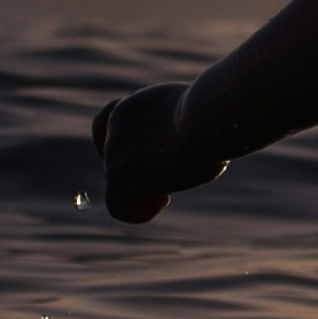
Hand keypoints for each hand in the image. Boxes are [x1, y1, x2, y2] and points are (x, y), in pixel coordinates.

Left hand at [89, 81, 223, 222]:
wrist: (204, 119)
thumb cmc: (213, 115)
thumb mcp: (196, 116)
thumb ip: (180, 129)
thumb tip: (187, 147)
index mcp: (134, 106)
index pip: (104, 124)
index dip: (117, 144)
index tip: (142, 157)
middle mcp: (117, 125)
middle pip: (115, 160)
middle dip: (142, 173)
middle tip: (173, 172)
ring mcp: (115, 151)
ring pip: (117, 185)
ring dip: (142, 193)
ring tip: (168, 190)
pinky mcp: (118, 176)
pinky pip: (117, 206)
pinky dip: (138, 212)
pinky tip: (164, 199)